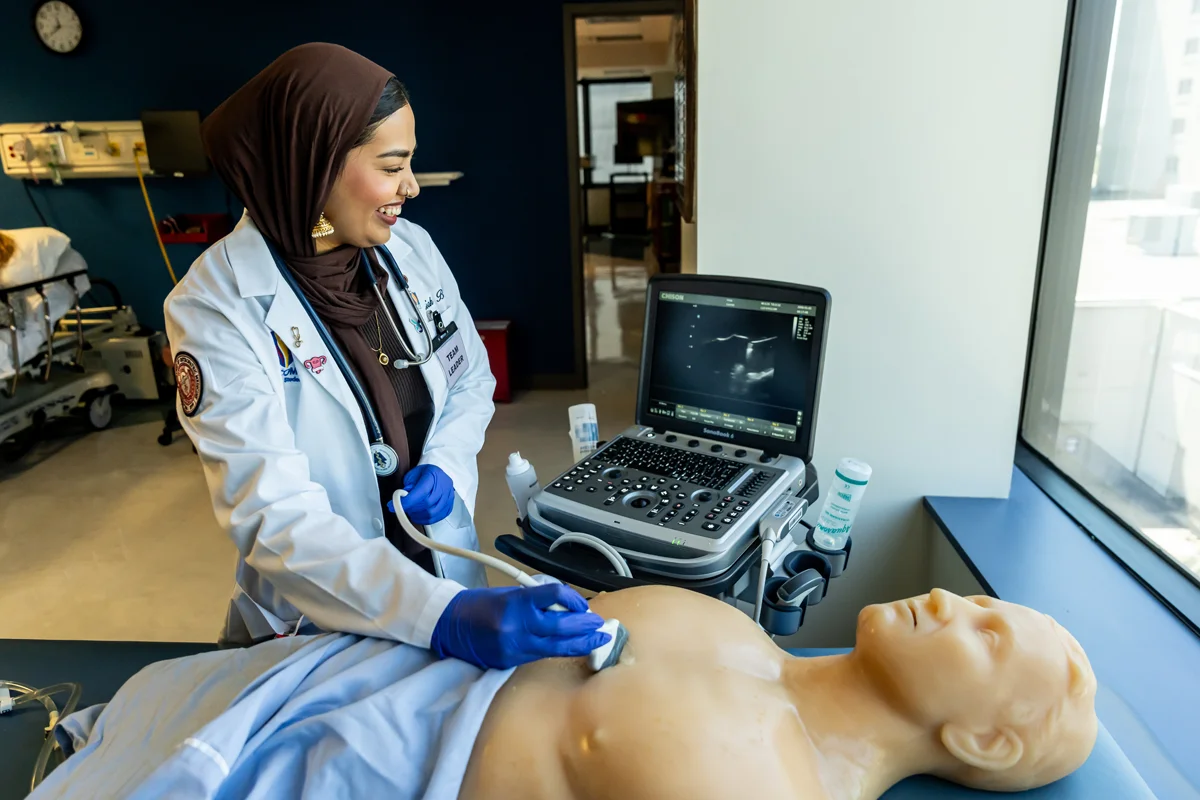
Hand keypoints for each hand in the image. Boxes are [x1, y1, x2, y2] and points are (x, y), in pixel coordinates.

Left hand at [400, 464, 454, 524]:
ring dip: (418, 515)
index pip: (421, 492)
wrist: (437, 474)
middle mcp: (444, 485)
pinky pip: (438, 517)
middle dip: (411, 509)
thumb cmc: (424, 474)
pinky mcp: (449, 505)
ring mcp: (448, 496)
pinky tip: (419, 515)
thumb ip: (408, 486)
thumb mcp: (412, 475)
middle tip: (402, 508)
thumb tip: (403, 499)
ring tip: (411, 511)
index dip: (407, 502)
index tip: (394, 506)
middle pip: (427, 504)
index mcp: (433, 475)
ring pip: (433, 513)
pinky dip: (426, 519)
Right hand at [431, 584, 611, 669]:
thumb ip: (536, 600)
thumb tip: (567, 606)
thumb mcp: (509, 593)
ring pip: (555, 647)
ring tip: (597, 641)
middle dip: (585, 626)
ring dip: (579, 644)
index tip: (583, 605)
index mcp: (516, 602)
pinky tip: (570, 648)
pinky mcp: (510, 662)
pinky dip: (556, 651)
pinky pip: (539, 656)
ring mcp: (514, 647)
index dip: (574, 600)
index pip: (555, 595)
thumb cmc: (479, 603)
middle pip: (561, 627)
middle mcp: (517, 626)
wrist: (449, 624)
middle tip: (600, 626)